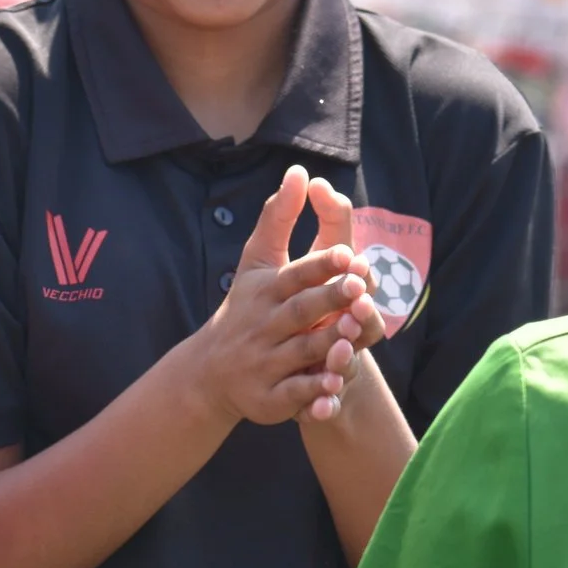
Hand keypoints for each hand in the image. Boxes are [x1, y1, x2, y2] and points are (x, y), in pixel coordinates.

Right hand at [189, 166, 372, 426]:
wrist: (209, 372)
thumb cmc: (245, 306)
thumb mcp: (257, 261)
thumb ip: (279, 217)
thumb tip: (299, 170)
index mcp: (264, 290)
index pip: (295, 274)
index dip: (320, 265)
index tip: (348, 253)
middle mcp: (263, 325)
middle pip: (299, 311)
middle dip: (328, 300)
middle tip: (358, 288)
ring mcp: (264, 362)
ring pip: (300, 352)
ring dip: (327, 345)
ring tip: (354, 334)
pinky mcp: (269, 397)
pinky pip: (293, 394)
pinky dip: (312, 392)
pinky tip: (334, 385)